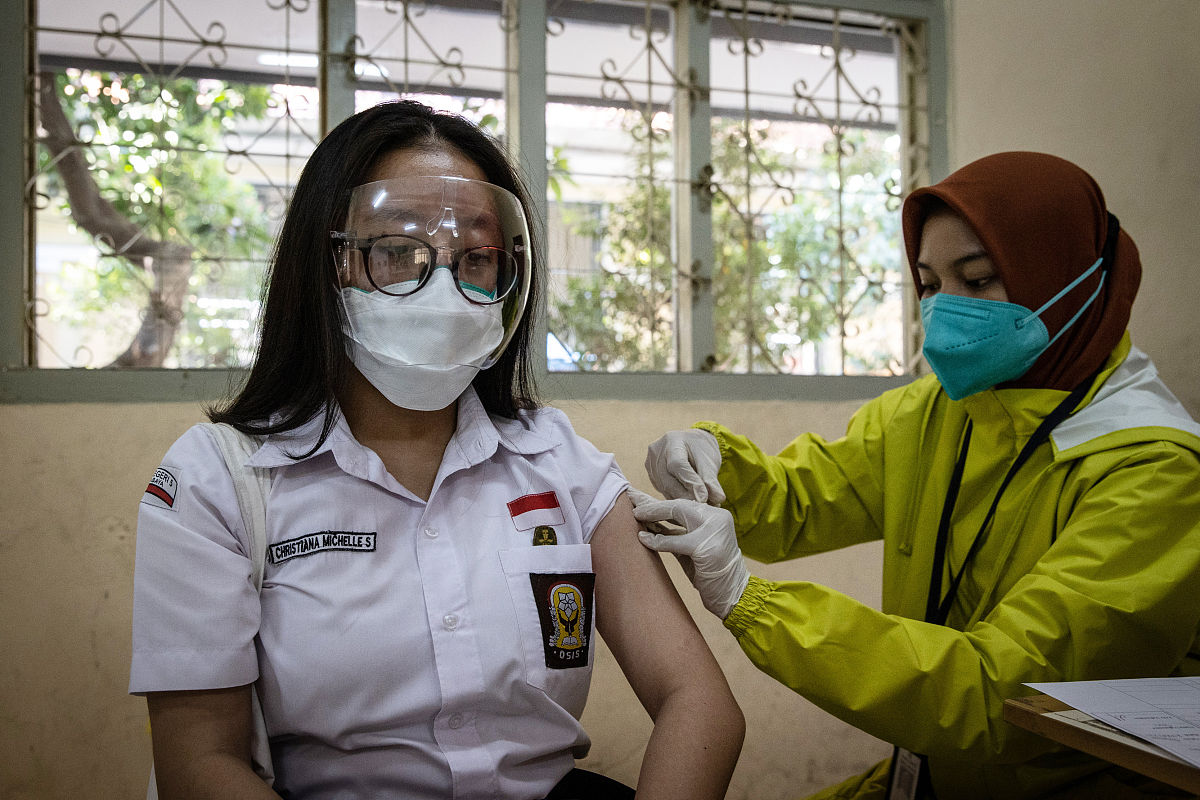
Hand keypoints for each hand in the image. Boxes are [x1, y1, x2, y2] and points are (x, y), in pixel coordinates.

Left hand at [630, 489, 748, 618]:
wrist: (734, 596)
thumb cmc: (711, 574)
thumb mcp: (693, 549)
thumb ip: (676, 534)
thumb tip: (648, 524)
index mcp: (715, 516)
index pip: (683, 505)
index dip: (660, 504)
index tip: (640, 500)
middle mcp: (717, 518)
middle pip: (679, 505)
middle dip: (652, 503)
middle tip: (630, 498)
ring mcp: (713, 530)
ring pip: (677, 513)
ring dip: (652, 514)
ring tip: (633, 514)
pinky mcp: (705, 546)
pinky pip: (675, 540)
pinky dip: (657, 541)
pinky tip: (643, 539)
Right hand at [644, 429, 725, 504]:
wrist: (690, 444)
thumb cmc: (700, 450)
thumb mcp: (709, 461)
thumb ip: (711, 480)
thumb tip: (718, 498)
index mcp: (672, 441)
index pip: (678, 465)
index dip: (691, 482)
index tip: (704, 498)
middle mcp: (656, 452)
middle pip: (669, 480)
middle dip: (687, 496)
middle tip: (705, 505)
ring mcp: (651, 464)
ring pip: (665, 489)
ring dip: (683, 500)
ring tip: (701, 504)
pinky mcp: (651, 476)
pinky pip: (663, 491)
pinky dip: (678, 498)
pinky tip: (690, 500)